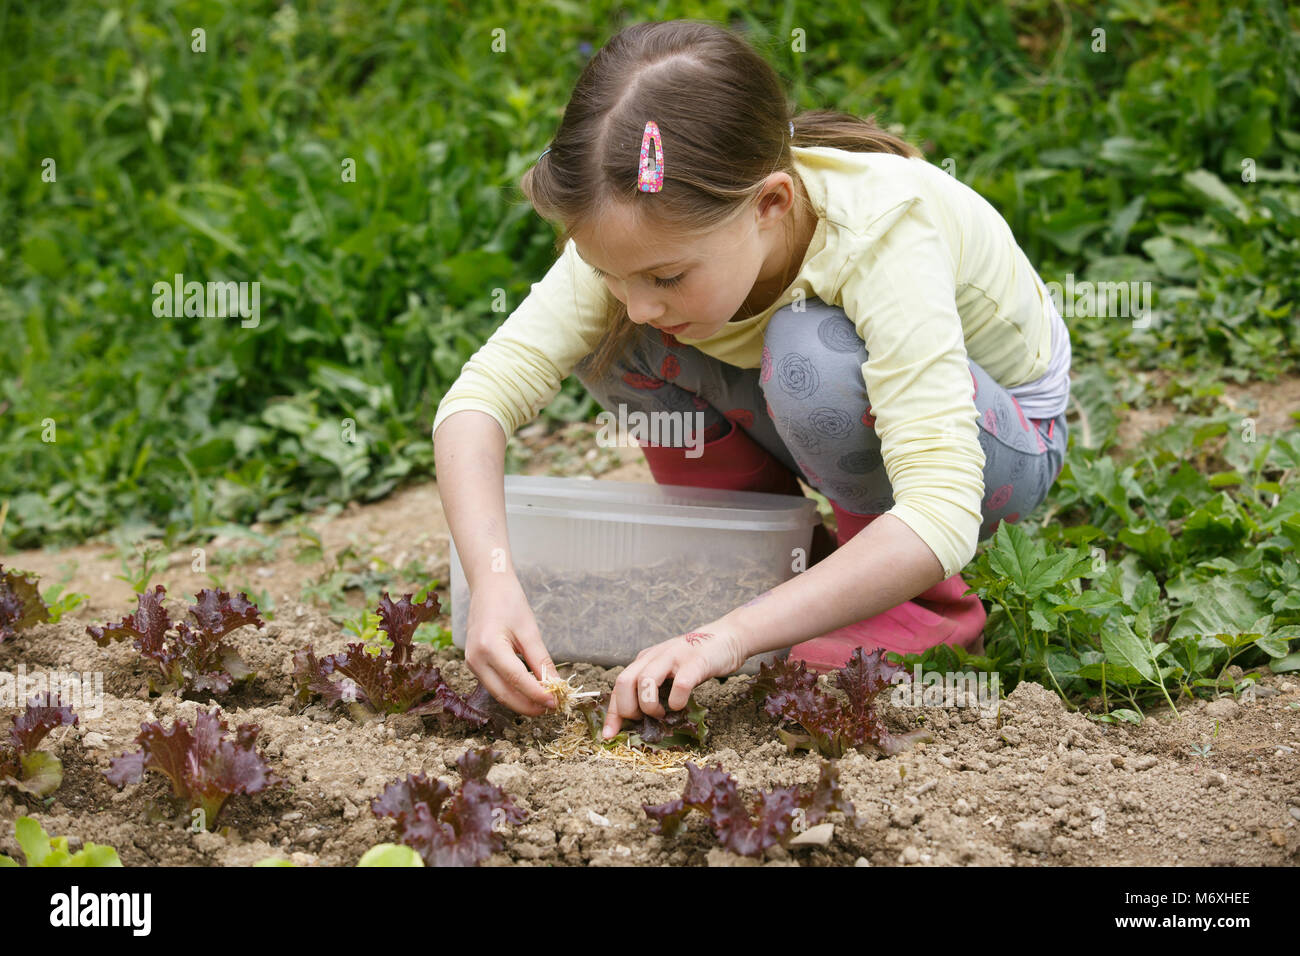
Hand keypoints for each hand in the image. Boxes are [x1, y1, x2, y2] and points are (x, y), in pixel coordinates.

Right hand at [464, 575, 557, 715]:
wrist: (488, 586)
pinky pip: (494, 684)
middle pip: (504, 694)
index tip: (555, 702)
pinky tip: (529, 691)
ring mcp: (471, 663)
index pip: (516, 680)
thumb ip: (541, 660)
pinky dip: (512, 691)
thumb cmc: (509, 602)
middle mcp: (475, 659)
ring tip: (543, 703)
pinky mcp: (473, 664)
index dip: (537, 695)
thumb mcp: (529, 631)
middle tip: (551, 708)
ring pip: (498, 693)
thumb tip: (555, 685)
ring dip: (521, 701)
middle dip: (529, 705)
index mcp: (489, 647)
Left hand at [602, 620, 745, 738]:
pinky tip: (680, 706)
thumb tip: (640, 719)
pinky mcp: (695, 663)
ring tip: (662, 714)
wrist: (727, 637)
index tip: (608, 736)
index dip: (612, 713)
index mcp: (645, 660)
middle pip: (624, 681)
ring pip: (646, 681)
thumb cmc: (696, 661)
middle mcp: (654, 656)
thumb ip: (654, 687)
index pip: (619, 686)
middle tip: (642, 720)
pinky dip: (677, 701)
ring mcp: (674, 657)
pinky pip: (679, 684)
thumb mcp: (668, 671)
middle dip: (627, 709)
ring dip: (650, 706)